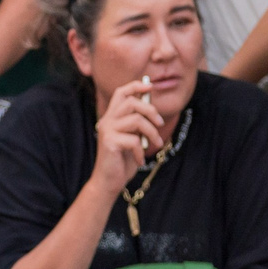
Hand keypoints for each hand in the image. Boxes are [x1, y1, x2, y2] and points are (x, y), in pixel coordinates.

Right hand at [91, 76, 166, 194]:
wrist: (108, 182)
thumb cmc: (122, 161)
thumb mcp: (133, 138)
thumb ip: (138, 123)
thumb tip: (151, 106)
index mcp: (111, 117)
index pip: (121, 93)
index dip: (136, 86)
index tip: (150, 86)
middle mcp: (107, 121)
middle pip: (131, 102)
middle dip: (151, 110)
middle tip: (160, 124)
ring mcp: (107, 130)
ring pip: (136, 120)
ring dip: (152, 132)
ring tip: (156, 144)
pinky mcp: (109, 142)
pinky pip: (134, 140)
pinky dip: (141, 151)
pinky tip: (140, 160)